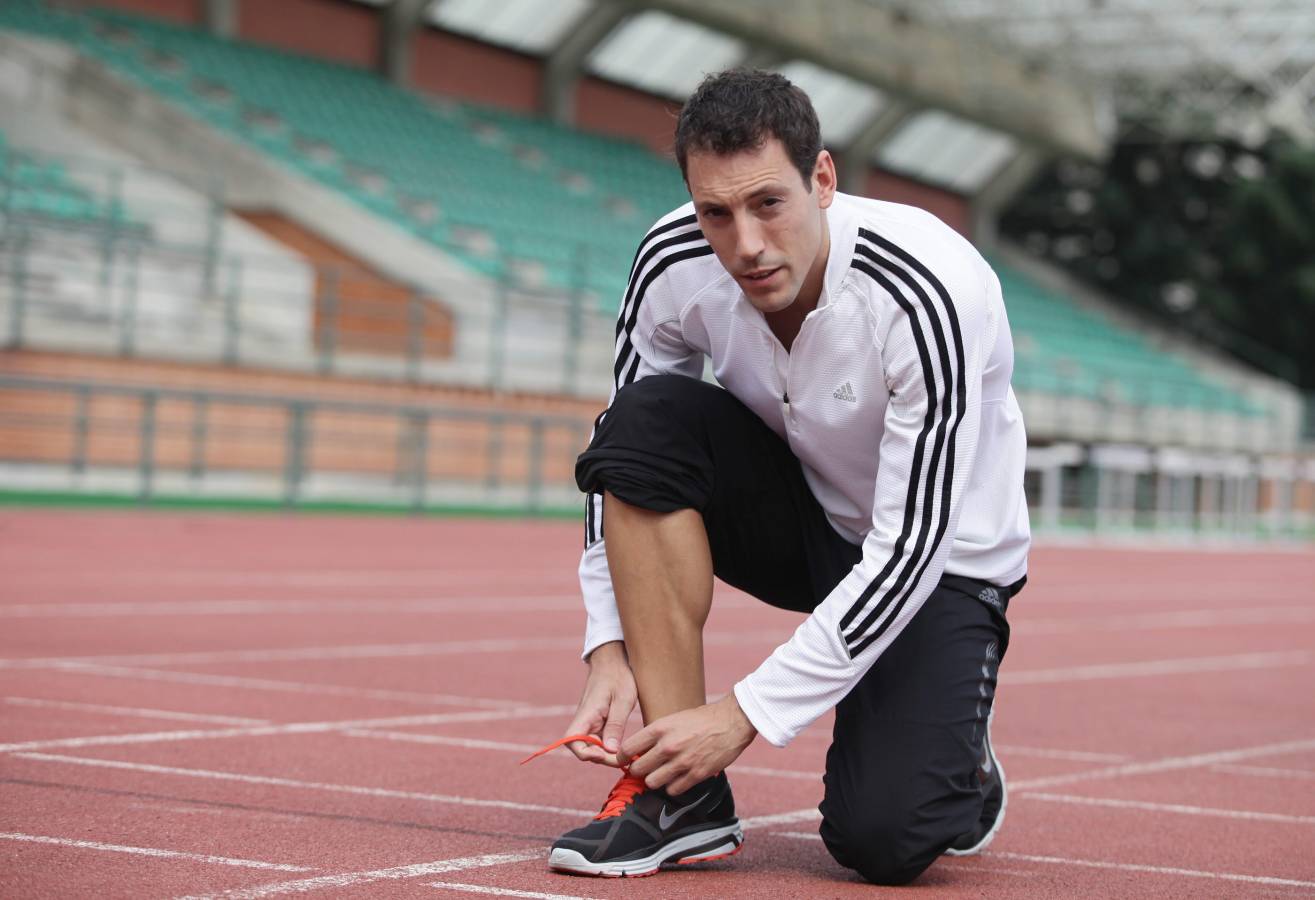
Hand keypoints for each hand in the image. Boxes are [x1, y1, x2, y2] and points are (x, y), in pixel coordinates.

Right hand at [563, 641, 636, 766]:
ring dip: (606, 755)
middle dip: (601, 758)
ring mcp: (590, 723)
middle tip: (623, 760)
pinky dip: (609, 747)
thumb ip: (616, 725)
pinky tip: (624, 747)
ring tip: (626, 755)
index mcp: (587, 714)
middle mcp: (584, 721)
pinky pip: (598, 741)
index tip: (606, 754)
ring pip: (591, 747)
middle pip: (582, 749)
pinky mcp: (597, 723)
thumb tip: (610, 751)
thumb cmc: (619, 677)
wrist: (613, 661)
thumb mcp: (623, 700)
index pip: (572, 741)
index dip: (585, 754)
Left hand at [617, 693, 756, 794]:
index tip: (625, 760)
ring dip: (655, 780)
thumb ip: (656, 734)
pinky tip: (678, 778)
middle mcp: (668, 746)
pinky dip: (673, 787)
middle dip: (638, 770)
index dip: (622, 757)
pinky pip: (673, 790)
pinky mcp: (696, 774)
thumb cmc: (702, 719)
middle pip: (637, 769)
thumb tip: (639, 750)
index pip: (627, 749)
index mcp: (660, 728)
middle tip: (645, 768)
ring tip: (662, 773)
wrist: (731, 722)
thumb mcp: (674, 719)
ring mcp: (682, 762)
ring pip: (652, 783)